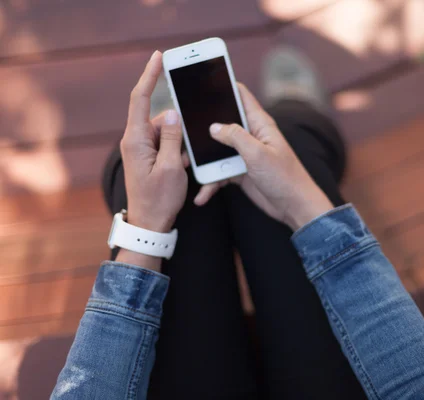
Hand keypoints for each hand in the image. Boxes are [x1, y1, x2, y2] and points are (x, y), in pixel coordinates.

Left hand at [116, 51, 188, 270]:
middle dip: (176, 119)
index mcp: (136, 140)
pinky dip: (176, 146)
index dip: (150, 76)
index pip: (140, 99)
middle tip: (187, 129)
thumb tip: (172, 112)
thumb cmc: (159, 200)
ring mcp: (140, 149)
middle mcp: (134, 141)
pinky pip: (164, 142)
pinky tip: (183, 160)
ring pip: (163, 130)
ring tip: (185, 157)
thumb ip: (172, 137)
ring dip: (178, 138)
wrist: (149, 224)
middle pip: (157, 115)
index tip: (158, 57)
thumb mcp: (172, 168)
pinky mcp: (147, 156)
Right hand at [194, 83, 332, 230]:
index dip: (223, 85)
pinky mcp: (240, 172)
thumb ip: (235, 137)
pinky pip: (220, 173)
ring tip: (187, 167)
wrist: (294, 207)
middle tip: (181, 128)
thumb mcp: (258, 154)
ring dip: (203, 161)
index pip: (241, 95)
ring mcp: (244, 154)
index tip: (201, 80)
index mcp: (259, 123)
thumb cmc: (284, 177)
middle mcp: (251, 136)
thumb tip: (213, 127)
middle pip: (222, 123)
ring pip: (216, 150)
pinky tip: (202, 195)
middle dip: (203, 126)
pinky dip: (211, 183)